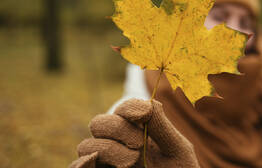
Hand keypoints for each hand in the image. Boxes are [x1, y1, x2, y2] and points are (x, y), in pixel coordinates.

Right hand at [69, 99, 199, 167]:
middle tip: (140, 143)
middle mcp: (118, 143)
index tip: (144, 114)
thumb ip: (162, 127)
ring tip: (132, 161)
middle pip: (100, 123)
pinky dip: (81, 165)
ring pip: (88, 145)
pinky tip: (90, 162)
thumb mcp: (177, 149)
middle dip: (119, 128)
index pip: (124, 109)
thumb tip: (148, 102)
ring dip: (109, 149)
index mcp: (137, 130)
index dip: (130, 107)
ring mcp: (106, 161)